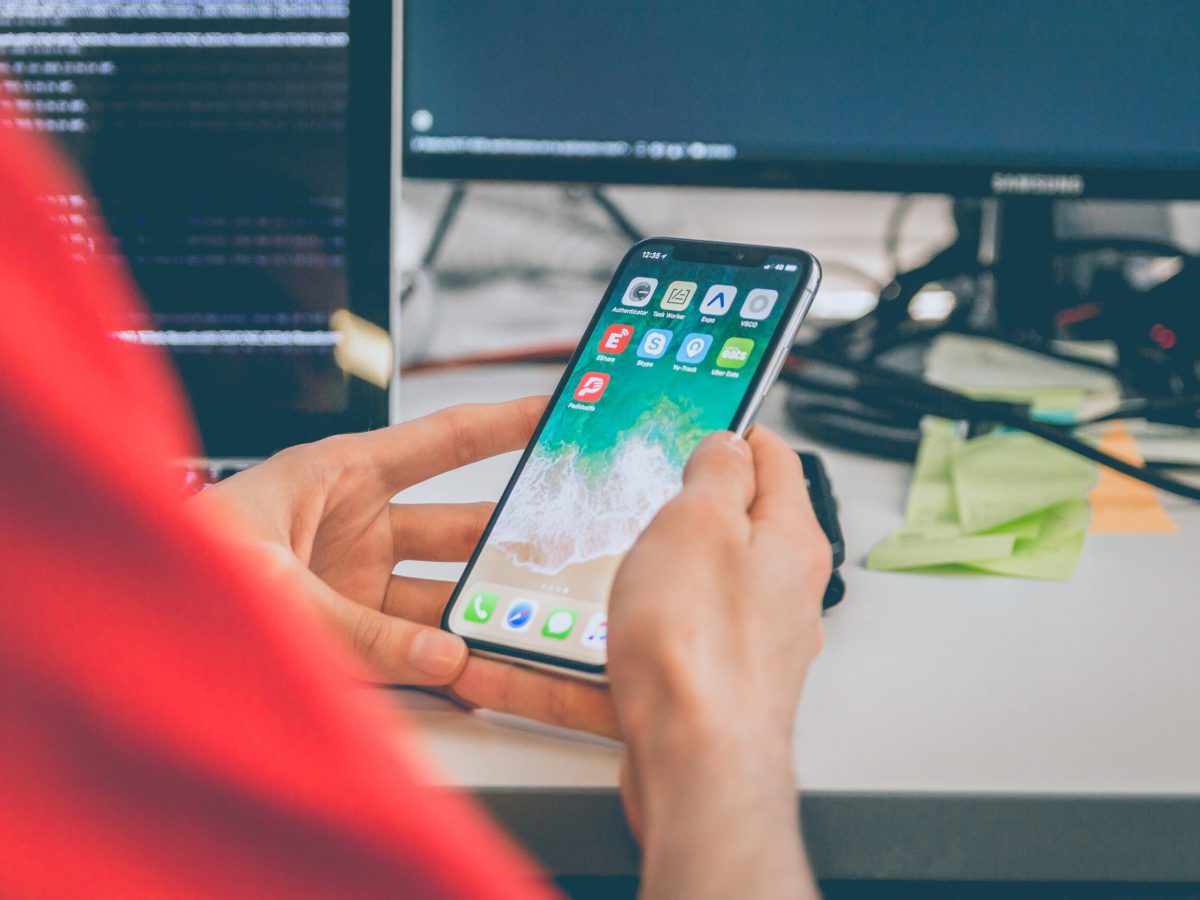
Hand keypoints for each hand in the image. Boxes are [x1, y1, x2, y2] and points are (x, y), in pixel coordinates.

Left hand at [192, 398, 544, 685]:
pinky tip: (476, 673)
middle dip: (509, 537)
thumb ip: (359, 629)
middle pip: (456, 528)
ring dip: (479, 613)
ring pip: (440, 595)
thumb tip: (443, 655)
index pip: (442, 443)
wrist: (116, 623)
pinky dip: (443, 663)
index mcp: (339, 474)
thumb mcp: (271, 585)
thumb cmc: (173, 563)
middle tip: (565, 545)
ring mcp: (353, 582)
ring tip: (525, 628)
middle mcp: (355, 525)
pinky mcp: (345, 635)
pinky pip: (409, 647)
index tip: (558, 412)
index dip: (504, 424)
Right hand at [606, 427, 828, 898]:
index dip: (735, 430)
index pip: (774, 460)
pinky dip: (597, 651)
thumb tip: (727, 444)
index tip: (704, 420)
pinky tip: (541, 656)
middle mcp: (777, 591)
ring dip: (628, 581)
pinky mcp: (707, 688)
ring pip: (678, 594)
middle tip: (633, 493)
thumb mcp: (699, 523)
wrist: (698, 770)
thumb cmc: (701, 652)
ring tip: (577, 575)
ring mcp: (744, 643)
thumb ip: (717, 473)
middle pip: (727, 527)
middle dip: (675, 508)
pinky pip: (646, 654)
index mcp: (787, 539)